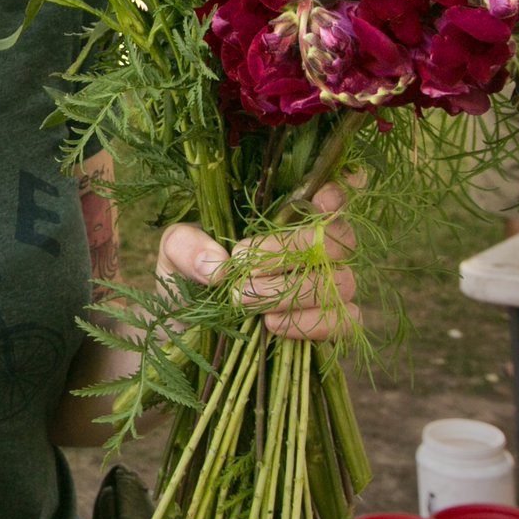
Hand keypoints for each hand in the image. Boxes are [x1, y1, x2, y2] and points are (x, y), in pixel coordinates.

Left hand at [155, 182, 358, 340]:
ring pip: (342, 282)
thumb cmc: (190, 275)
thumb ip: (186, 245)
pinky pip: (345, 322)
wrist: (186, 326)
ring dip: (292, 291)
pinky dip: (310, 323)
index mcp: (287, 215)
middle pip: (337, 239)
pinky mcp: (331, 325)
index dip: (340, 192)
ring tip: (244, 300)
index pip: (335, 193)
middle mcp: (318, 247)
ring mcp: (329, 286)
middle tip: (241, 266)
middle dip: (288, 251)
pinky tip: (271, 325)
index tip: (320, 199)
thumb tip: (217, 264)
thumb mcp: (173, 252)